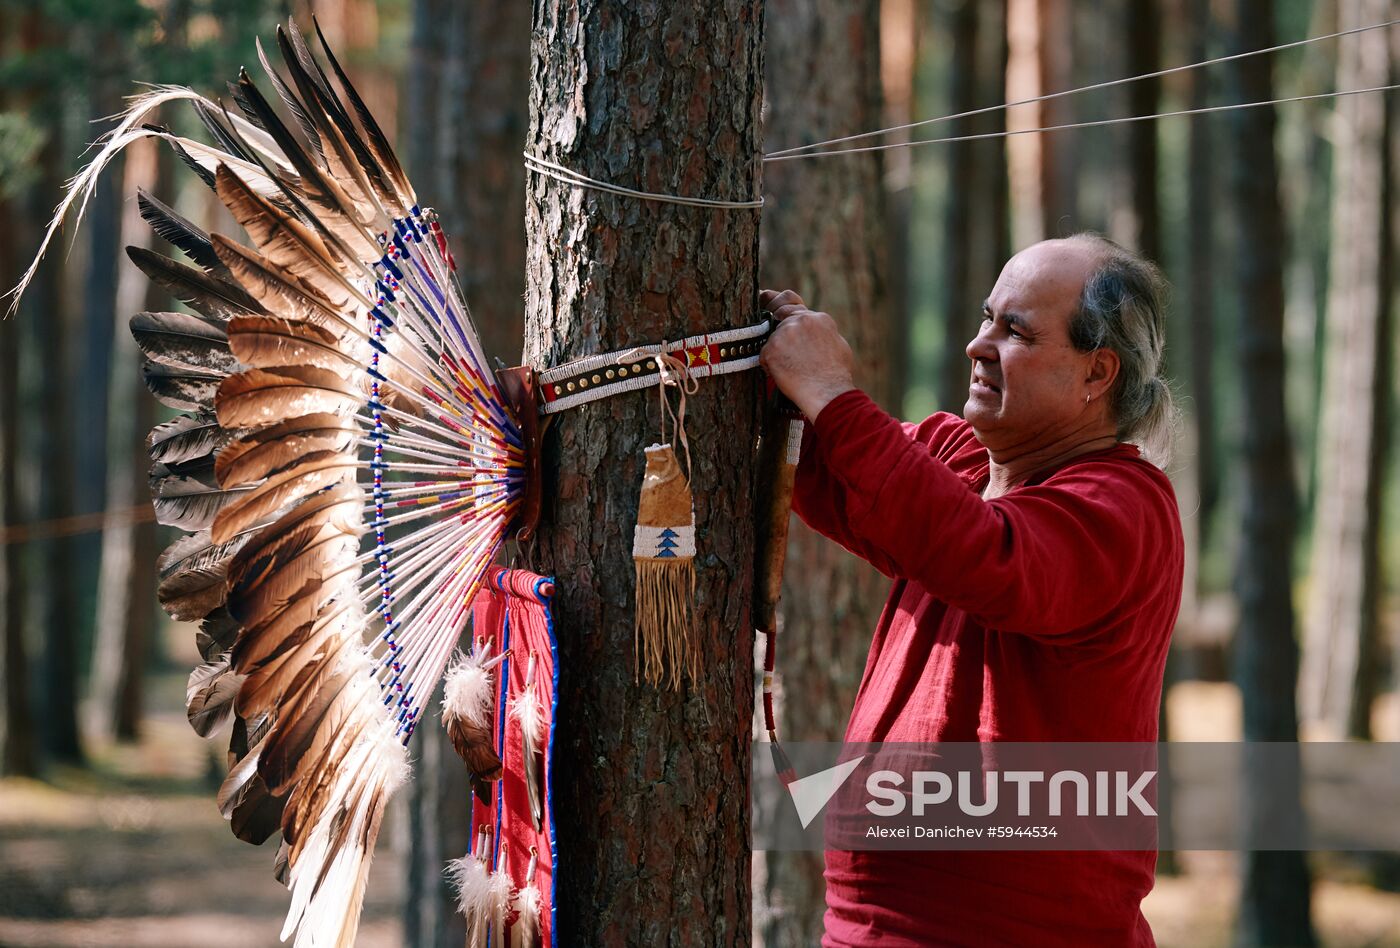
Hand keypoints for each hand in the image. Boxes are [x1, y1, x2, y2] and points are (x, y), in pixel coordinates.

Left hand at [758, 288, 857, 418]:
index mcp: (819, 318)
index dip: (792, 327)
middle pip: (783, 324)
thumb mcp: (840, 345)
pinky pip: (764, 354)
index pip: (797, 313)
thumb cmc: (837, 374)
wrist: (827, 392)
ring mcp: (785, 333)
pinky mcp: (772, 348)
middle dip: (785, 339)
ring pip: (774, 339)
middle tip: (793, 358)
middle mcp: (801, 320)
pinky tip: (784, 374)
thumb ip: (825, 333)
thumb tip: (819, 333)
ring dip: (778, 353)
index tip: (793, 337)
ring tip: (792, 369)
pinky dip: (770, 366)